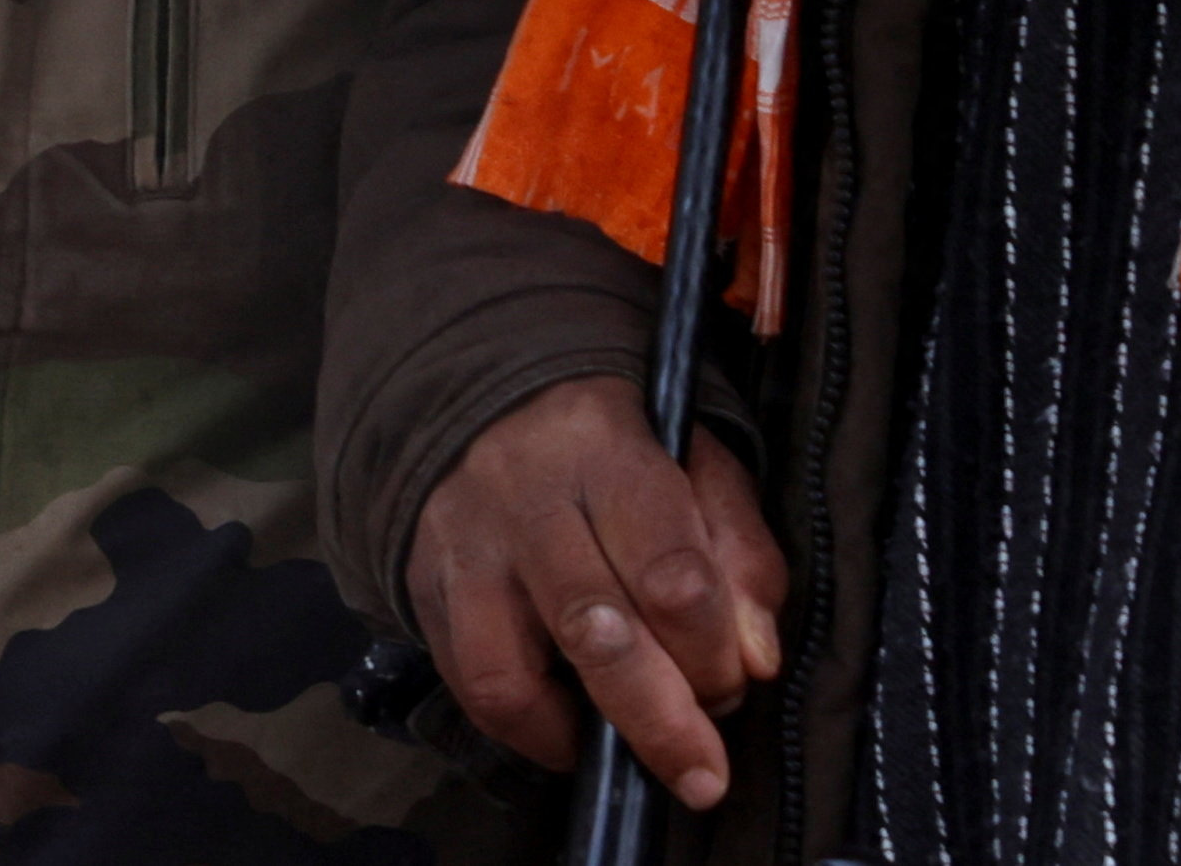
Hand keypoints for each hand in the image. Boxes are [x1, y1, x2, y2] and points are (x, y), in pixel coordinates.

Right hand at [403, 374, 789, 805]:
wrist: (497, 406)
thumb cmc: (623, 450)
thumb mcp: (701, 470)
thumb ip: (741, 558)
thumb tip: (755, 662)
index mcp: (609, 450)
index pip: (666, 568)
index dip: (709, 649)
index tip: (733, 684)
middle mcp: (525, 497)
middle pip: (593, 628)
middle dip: (659, 720)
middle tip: (703, 775)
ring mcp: (463, 549)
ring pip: (508, 672)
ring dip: (579, 731)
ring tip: (623, 750)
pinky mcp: (425, 592)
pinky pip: (468, 689)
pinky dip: (526, 730)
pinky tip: (571, 729)